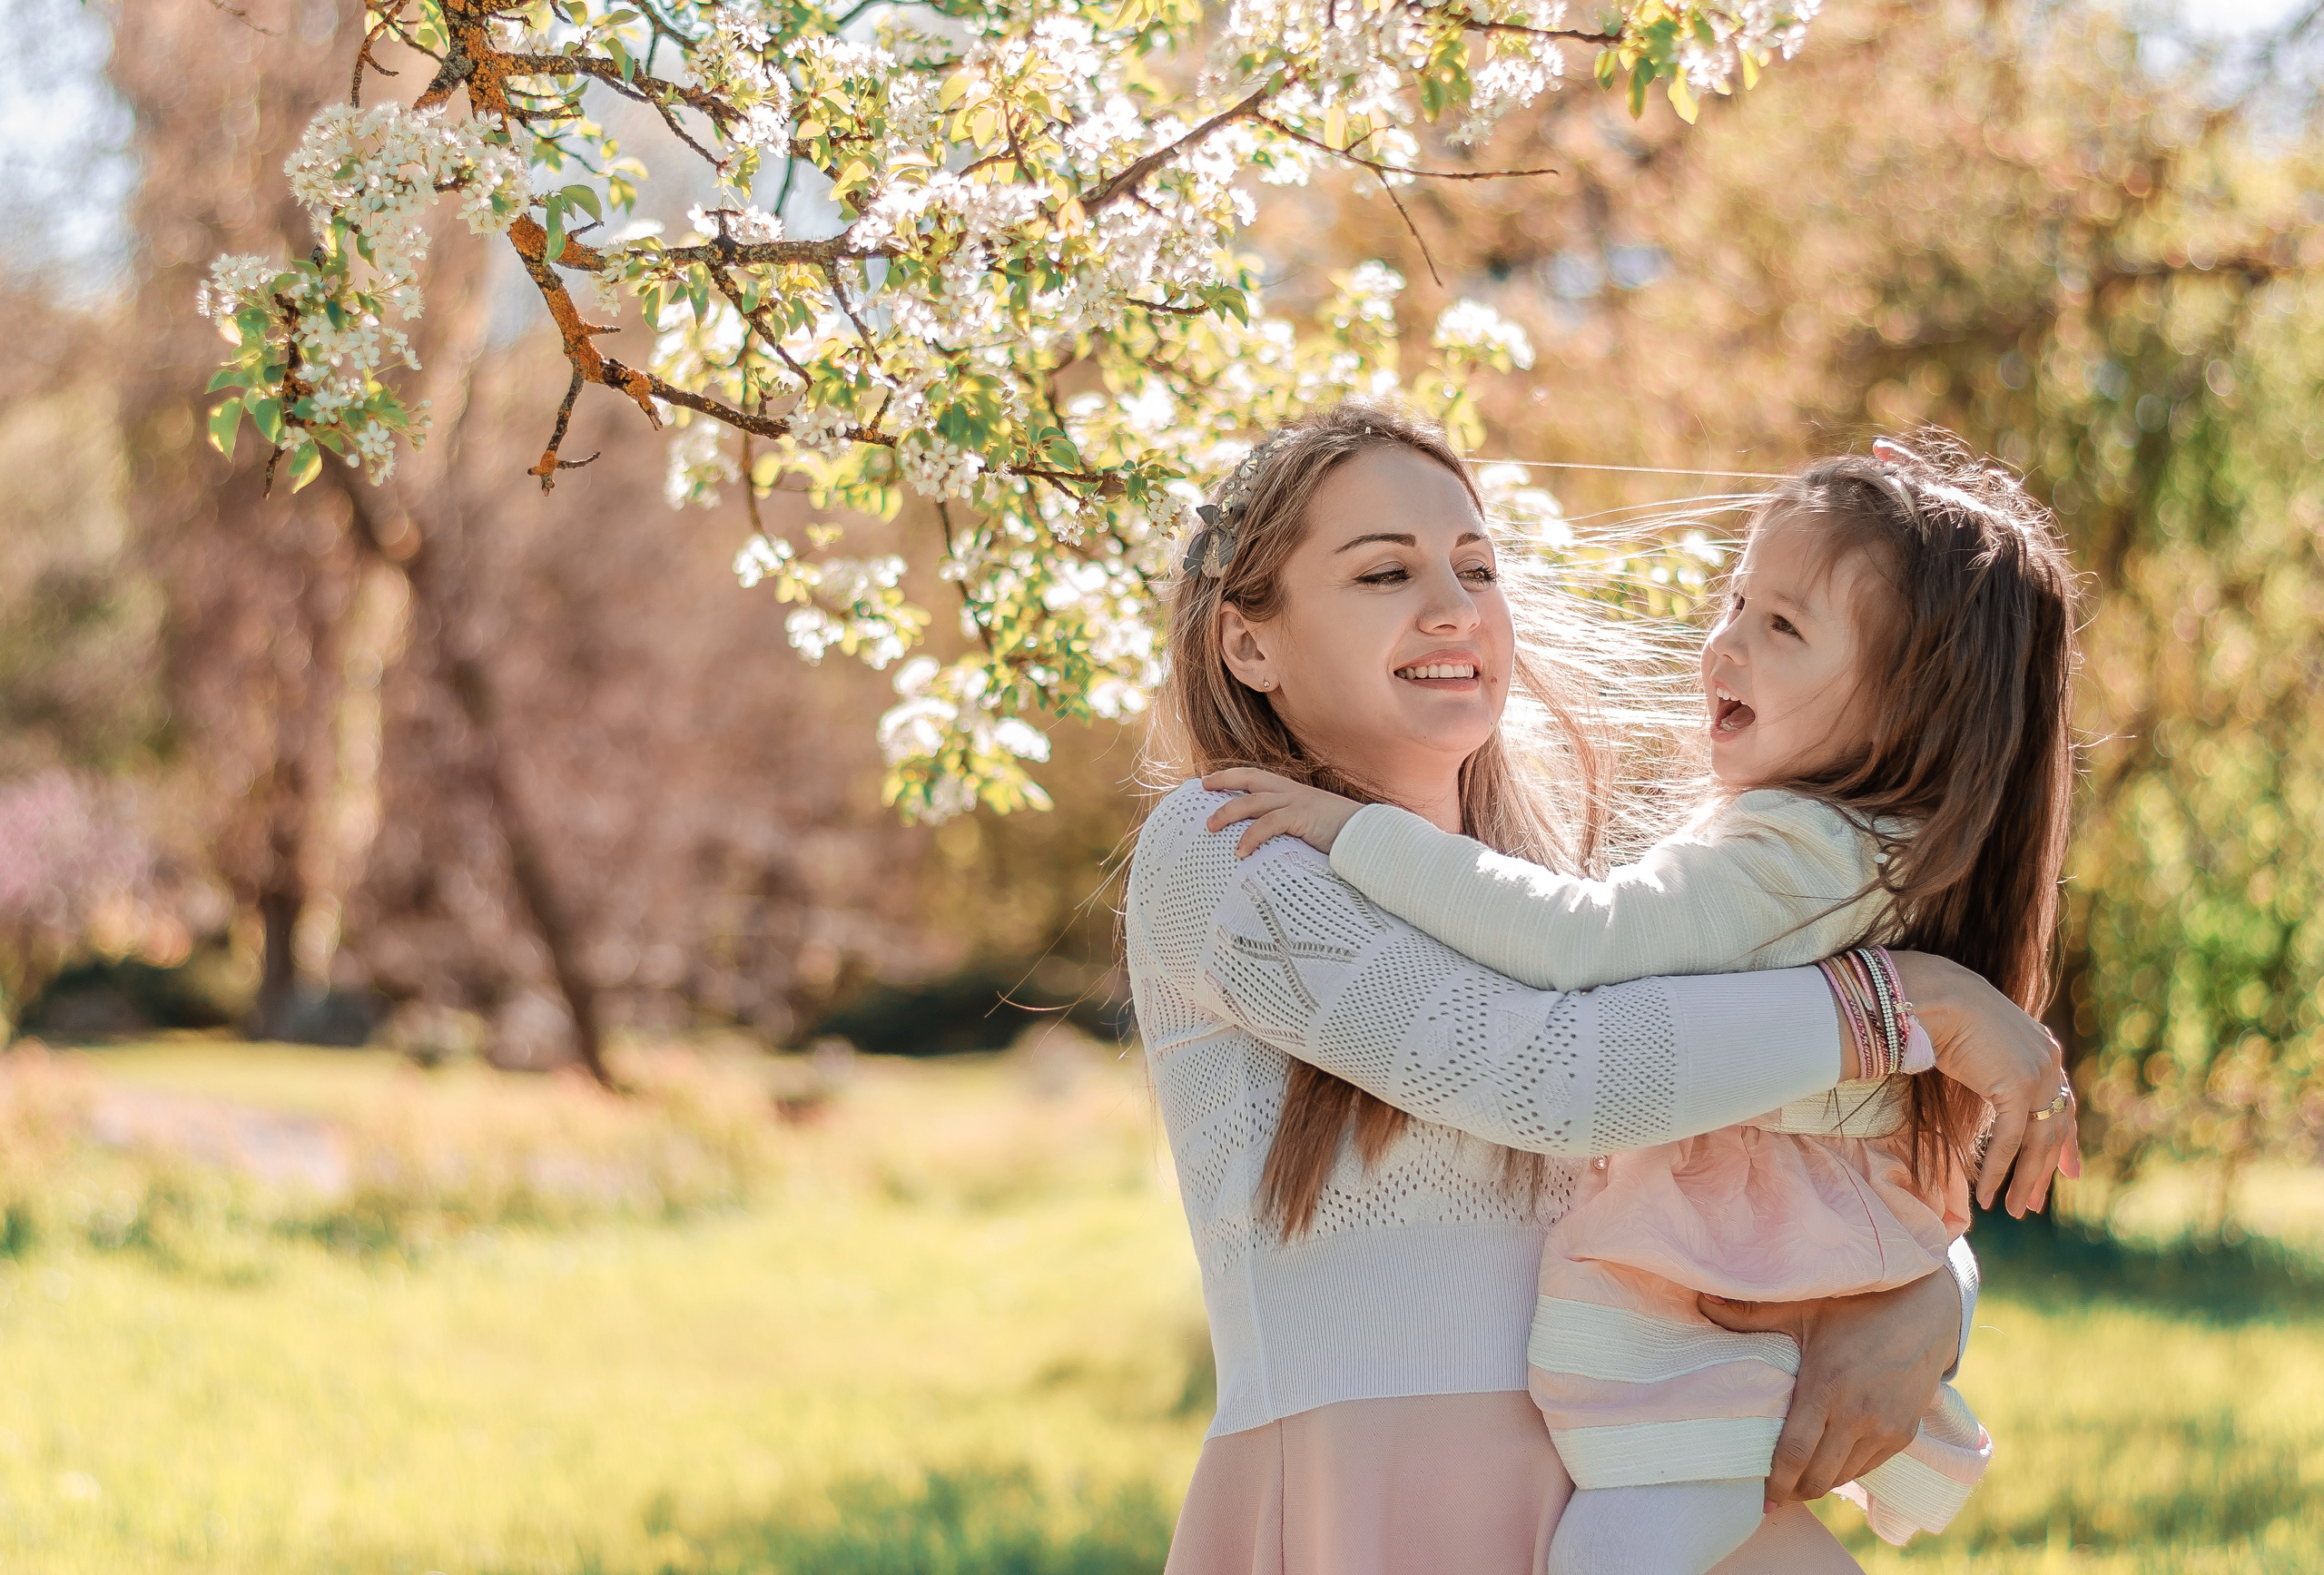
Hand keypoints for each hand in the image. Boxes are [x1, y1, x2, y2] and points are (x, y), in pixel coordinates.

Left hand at [1201, 768, 1364, 856]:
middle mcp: (1293, 792)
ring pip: (1253, 801)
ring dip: (1228, 813)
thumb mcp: (1312, 826)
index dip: (1233, 776)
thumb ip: (1292, 828)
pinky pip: (1268, 824)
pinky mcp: (1302, 817)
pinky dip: (1251, 837)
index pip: (1258, 777)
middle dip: (1224, 780)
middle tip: (1202, 787)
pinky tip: (1240, 852)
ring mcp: (1297, 802)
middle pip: (1250, 778)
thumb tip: (1272, 843)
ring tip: (1210, 827)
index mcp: (1294, 791)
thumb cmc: (1342, 835)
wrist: (1369, 835)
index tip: (1211, 780)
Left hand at [1697, 1268, 1958, 1508]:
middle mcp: (1858, 1415)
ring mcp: (1885, 1428)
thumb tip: (1702, 1301)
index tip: (1760, 1498)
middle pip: (1819, 1477)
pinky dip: (1846, 1471)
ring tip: (1797, 1479)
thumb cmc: (1856, 1305)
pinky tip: (1828, 1463)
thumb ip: (1751, 1312)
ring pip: (1844, 1477)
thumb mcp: (1802, 1306)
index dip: (1775, 1481)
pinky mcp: (1904, 1434)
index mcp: (1827, 1386)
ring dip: (1820, 1483)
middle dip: (1794, 1491)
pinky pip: (1868, 1468)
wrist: (1924, 1310)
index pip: (1795, 1452)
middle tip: (1774, 1492)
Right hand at [1890, 951, 2080, 1215]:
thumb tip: (1979, 1077)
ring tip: (2013, 1209)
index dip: (2067, 1141)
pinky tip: (1988, 1194)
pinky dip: (1999, 1170)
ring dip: (2025, 1180)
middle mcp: (2049, 1062)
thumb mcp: (1978, 1041)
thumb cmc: (1943, 1011)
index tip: (2069, 1172)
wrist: (1936, 995)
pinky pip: (2011, 1141)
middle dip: (2045, 1170)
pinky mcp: (2017, 1087)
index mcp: (2044, 1049)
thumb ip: (1992, 1062)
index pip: (2064, 1103)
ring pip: (2038, 1142)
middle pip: (2056, 1128)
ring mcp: (2037, 1075)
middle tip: (2034, 1202)